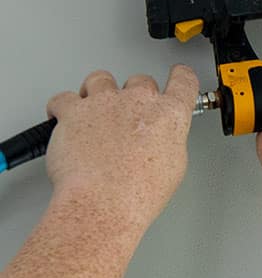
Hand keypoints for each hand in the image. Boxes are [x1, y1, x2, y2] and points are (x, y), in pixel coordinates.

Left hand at [44, 64, 198, 229]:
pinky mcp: (73, 111)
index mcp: (170, 114)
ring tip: (94, 111)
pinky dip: (62, 106)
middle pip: (140, 80)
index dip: (180, 76)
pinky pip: (62, 98)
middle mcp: (139, 100)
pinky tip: (64, 117)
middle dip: (134, 95)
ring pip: (100, 79)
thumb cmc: (138, 192)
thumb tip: (159, 138)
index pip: (184, 80)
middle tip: (127, 116)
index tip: (177, 75)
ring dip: (98, 92)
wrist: (103, 202)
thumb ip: (168, 139)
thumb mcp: (174, 166)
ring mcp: (105, 102)